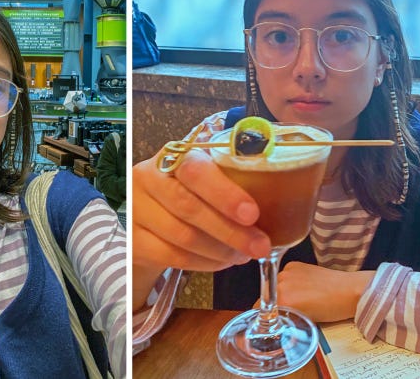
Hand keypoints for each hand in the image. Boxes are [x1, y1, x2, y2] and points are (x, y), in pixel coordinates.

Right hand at [133, 148, 270, 309]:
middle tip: (260, 245)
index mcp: (172, 156)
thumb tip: (286, 191)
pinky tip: (223, 261)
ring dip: (221, 250)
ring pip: (183, 236)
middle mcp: (148, 178)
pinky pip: (174, 256)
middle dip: (230, 230)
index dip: (224, 193)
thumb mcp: (205, 177)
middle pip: (188, 206)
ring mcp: (136, 210)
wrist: (145, 217)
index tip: (253, 213)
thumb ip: (233, 178)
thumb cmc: (187, 192)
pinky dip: (204, 263)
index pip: (195, 170)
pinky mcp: (134, 240)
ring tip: (244, 254)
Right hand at [258, 262, 374, 321]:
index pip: (260, 308)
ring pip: (274, 284)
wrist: (348, 291)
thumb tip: (276, 315)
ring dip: (280, 290)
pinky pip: (282, 275)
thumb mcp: (305, 319)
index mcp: (282, 299)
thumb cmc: (332, 309)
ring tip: (298, 296)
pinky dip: (288, 281)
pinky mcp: (293, 264)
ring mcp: (286, 271)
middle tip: (288, 308)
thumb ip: (286, 315)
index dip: (265, 314)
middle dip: (274, 302)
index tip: (271, 317)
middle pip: (267, 295)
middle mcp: (280, 282)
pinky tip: (302, 286)